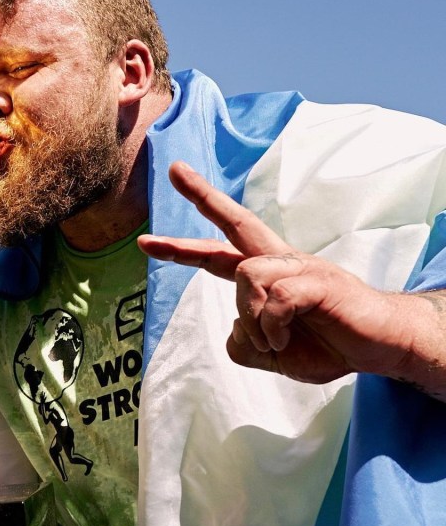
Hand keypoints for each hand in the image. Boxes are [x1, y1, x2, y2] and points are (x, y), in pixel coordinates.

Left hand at [137, 161, 413, 384]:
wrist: (380, 347)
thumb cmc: (329, 345)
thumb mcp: (272, 354)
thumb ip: (244, 343)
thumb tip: (234, 329)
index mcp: (267, 276)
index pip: (218, 253)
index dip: (181, 248)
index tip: (146, 239)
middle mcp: (280, 262)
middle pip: (236, 222)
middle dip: (203, 196)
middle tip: (175, 171)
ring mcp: (300, 267)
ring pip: (244, 277)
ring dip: (250, 321)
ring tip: (272, 343)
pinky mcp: (318, 280)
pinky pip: (274, 298)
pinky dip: (270, 328)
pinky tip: (283, 342)